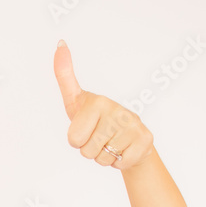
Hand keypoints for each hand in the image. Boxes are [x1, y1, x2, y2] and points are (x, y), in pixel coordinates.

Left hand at [53, 40, 153, 170]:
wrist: (128, 136)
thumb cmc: (96, 118)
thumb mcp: (75, 101)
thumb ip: (64, 75)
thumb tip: (60, 43)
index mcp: (98, 102)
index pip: (73, 139)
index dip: (77, 140)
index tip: (86, 126)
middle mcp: (117, 110)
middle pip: (86, 151)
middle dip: (89, 150)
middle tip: (99, 137)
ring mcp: (133, 125)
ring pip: (103, 159)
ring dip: (104, 156)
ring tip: (112, 142)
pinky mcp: (145, 140)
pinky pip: (120, 163)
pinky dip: (119, 162)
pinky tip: (124, 148)